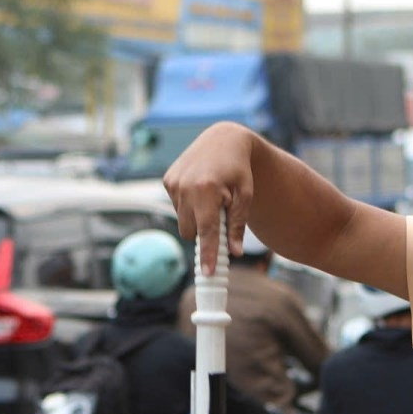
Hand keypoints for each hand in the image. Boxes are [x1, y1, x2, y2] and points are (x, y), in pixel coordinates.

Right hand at [161, 122, 257, 273]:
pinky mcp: (167, 180)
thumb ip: (237, 225)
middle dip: (204, 232)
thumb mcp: (245, 196)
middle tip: (220, 217)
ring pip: (183, 221)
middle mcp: (186, 186)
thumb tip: (234, 253)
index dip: (208, 254)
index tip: (207, 273)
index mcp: (207, 189)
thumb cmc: (238, 170)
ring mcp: (173, 183)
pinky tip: (200, 189)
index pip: (207, 231)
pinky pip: (177, 207)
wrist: (223, 140)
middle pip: (191, 231)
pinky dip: (189, 205)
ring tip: (212, 197)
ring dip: (196, 217)